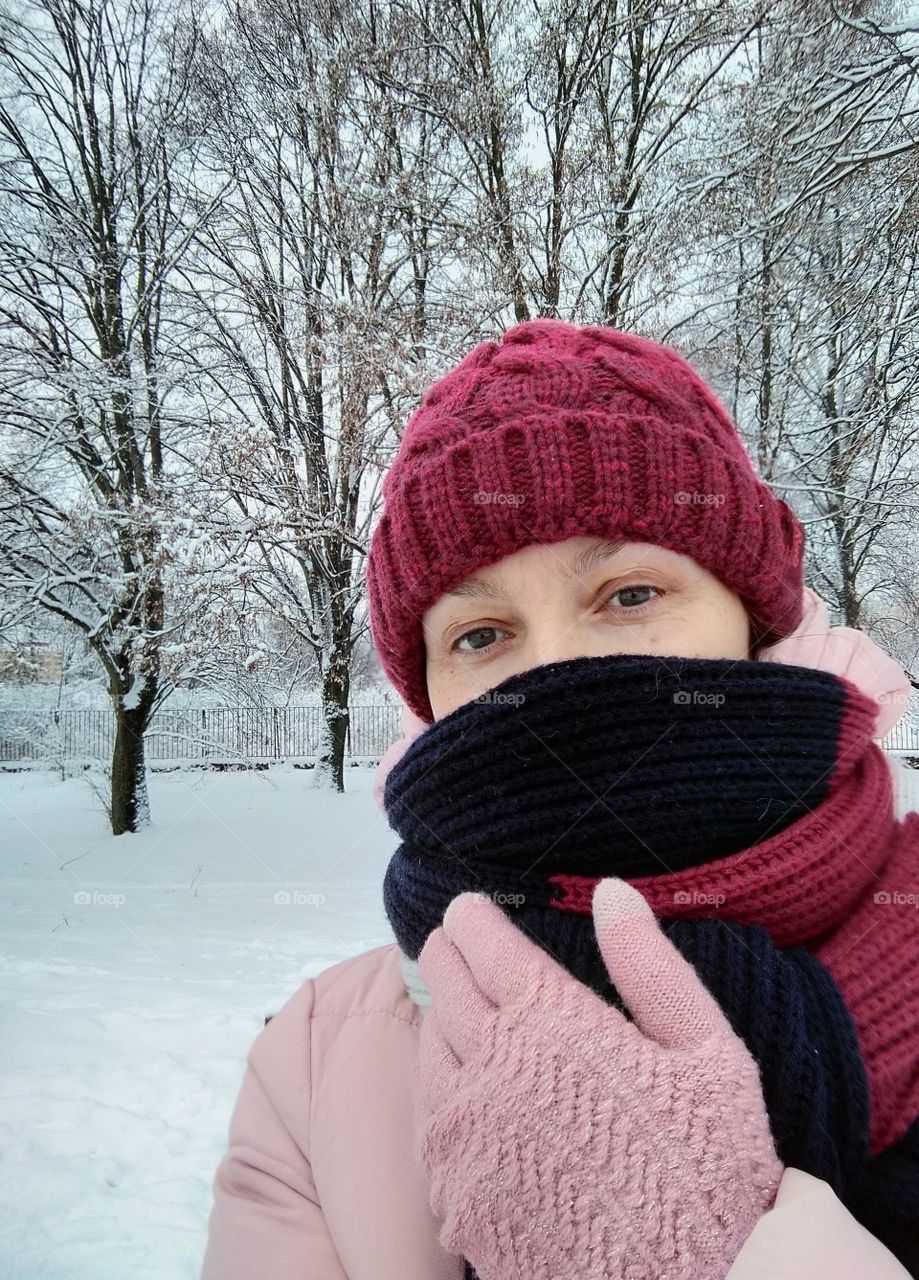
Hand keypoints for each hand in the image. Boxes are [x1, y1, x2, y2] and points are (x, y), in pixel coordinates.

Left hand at [412, 878, 783, 1279]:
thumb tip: (612, 892)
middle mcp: (494, 1072)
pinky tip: (456, 1086)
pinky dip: (436, 1088)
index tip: (467, 911)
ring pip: (430, 1055)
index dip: (473, 922)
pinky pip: (430, 1123)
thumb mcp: (706, 1050)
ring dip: (438, 1020)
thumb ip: (650, 965)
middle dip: (446, 958)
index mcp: (553, 1026)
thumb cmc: (711, 1165)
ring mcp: (468, 1138)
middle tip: (447, 943)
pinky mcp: (458, 1196)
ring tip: (451, 1005)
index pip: (488, 949)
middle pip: (447, 992)